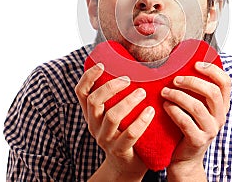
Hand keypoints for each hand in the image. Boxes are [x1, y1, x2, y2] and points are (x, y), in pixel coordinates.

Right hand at [75, 63, 154, 180]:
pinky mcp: (120, 150)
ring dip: (128, 101)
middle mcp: (94, 125)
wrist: (125, 165)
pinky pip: (130, 134)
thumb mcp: (113, 114)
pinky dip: (141, 121)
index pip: (81, 92)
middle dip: (111, 87)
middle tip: (128, 79)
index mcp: (91, 113)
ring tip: (142, 92)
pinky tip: (150, 111)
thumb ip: (116, 97)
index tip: (102, 65)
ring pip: (112, 116)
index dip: (88, 77)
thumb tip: (133, 66)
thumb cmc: (122, 131)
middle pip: (94, 101)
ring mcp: (106, 138)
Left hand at [161, 61, 230, 180]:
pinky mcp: (198, 140)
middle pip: (212, 92)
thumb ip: (195, 90)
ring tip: (165, 92)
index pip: (226, 82)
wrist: (184, 158)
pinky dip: (173, 111)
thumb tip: (180, 64)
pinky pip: (185, 122)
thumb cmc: (187, 126)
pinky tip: (165, 106)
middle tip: (176, 79)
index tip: (196, 64)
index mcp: (221, 105)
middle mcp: (219, 117)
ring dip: (178, 96)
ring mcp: (210, 130)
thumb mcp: (196, 107)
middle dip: (192, 82)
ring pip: (197, 107)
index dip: (213, 70)